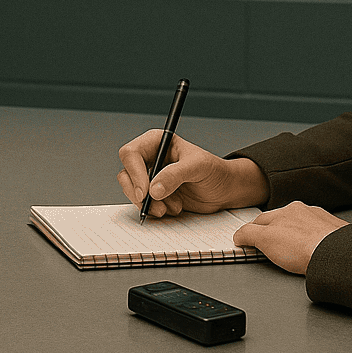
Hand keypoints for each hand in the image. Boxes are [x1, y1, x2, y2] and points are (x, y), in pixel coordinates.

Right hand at [116, 131, 269, 216]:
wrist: (225, 190)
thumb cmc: (216, 171)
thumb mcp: (199, 167)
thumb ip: (175, 175)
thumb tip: (154, 189)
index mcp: (158, 142)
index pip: (131, 153)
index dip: (135, 173)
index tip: (146, 191)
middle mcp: (151, 159)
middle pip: (126, 174)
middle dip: (138, 192)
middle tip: (152, 204)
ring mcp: (151, 178)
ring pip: (132, 191)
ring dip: (148, 204)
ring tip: (170, 207)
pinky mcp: (155, 195)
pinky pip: (143, 204)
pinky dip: (155, 210)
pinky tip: (174, 208)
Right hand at [231, 201, 347, 274]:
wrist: (337, 255)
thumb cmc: (306, 247)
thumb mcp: (266, 240)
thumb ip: (249, 234)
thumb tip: (240, 235)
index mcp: (287, 210)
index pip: (261, 219)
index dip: (251, 231)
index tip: (247, 240)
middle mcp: (305, 212)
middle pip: (281, 221)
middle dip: (273, 232)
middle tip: (268, 248)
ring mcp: (322, 222)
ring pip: (302, 228)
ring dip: (295, 237)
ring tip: (292, 253)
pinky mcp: (335, 234)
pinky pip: (319, 236)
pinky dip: (313, 243)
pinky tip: (311, 253)